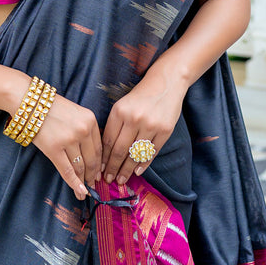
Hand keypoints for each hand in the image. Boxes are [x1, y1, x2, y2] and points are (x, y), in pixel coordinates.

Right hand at [30, 94, 101, 200]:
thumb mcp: (76, 113)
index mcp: (90, 120)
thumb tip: (91, 156)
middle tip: (93, 185)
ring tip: (84, 191)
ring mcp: (69, 140)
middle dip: (93, 176)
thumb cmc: (51, 107)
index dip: (100, 164)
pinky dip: (74, 183)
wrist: (30, 102)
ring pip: (80, 167)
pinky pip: (67, 170)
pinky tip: (79, 192)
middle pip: (92, 160)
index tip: (99, 174)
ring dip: (83, 181)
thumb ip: (86, 130)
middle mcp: (83, 130)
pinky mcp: (54, 148)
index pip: (99, 148)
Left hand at [101, 71, 185, 185]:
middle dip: (113, 168)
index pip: (108, 140)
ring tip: (121, 180)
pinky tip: (136, 172)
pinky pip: (151, 152)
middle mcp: (134, 119)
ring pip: (135, 154)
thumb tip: (105, 152)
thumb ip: (114, 125)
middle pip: (120, 150)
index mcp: (119, 111)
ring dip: (127, 170)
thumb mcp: (122, 105)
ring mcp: (150, 125)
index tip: (100, 170)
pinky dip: (143, 164)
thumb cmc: (140, 96)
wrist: (165, 84)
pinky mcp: (165, 131)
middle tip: (109, 180)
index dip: (104, 158)